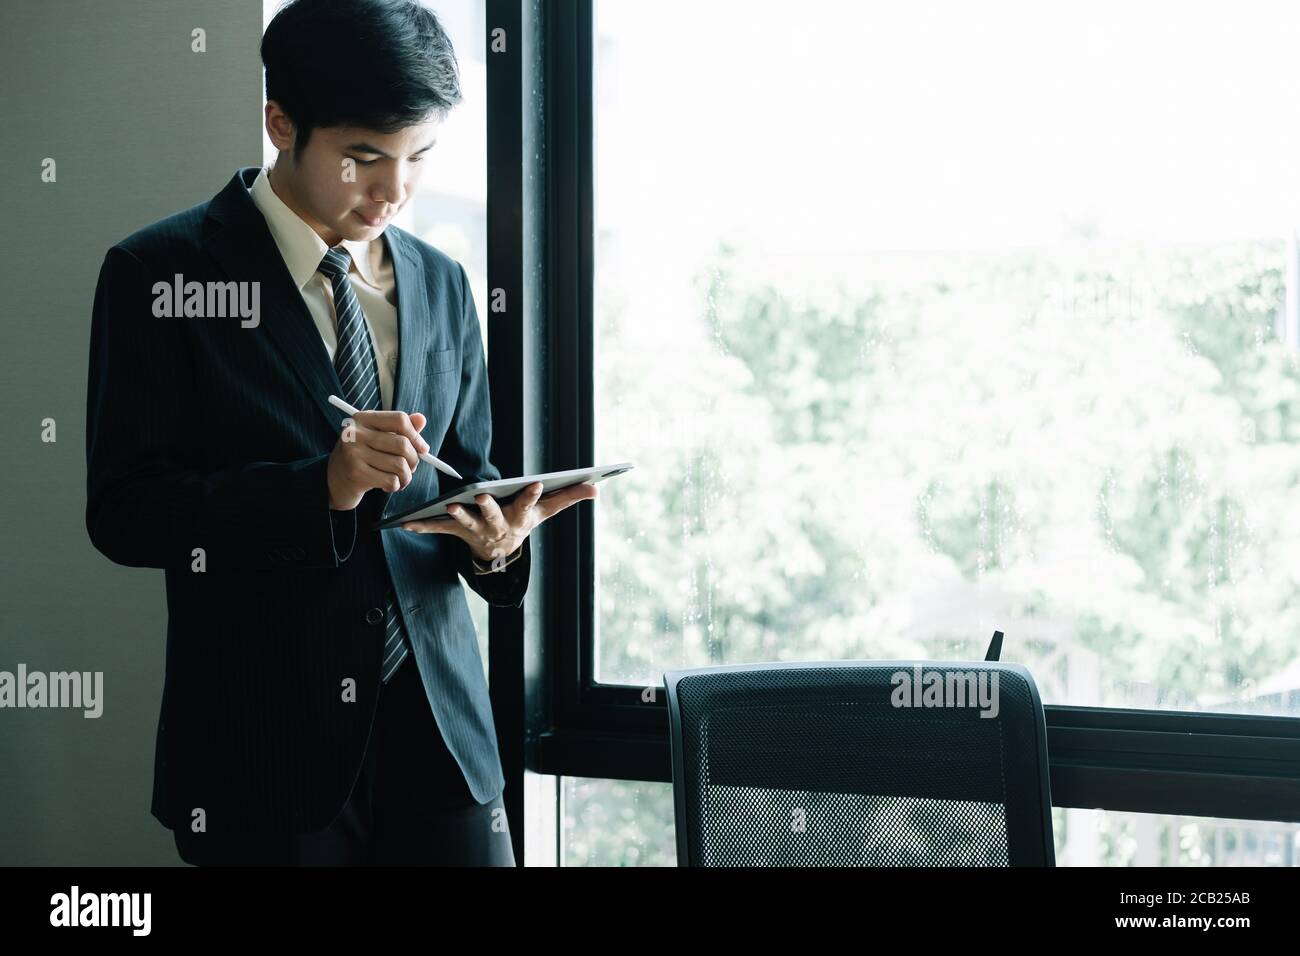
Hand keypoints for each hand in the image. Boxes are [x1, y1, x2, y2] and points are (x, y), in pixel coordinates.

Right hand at [327, 410, 428, 510]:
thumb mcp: (378, 438)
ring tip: (400, 479)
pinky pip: (391, 480)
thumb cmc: (362, 457)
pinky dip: (395, 486)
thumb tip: (421, 420)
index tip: (423, 449)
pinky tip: (386, 486)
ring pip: (400, 465)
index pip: (399, 419)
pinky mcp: (355, 474)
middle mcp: (355, 433)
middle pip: (402, 444)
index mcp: (362, 419)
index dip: (416, 436)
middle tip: (411, 468)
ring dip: (406, 476)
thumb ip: (399, 429)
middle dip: (414, 460)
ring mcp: (353, 453)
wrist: (334, 480)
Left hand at [399, 481, 597, 561]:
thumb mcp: (546, 512)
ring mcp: (475, 530)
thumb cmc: (523, 522)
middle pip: (492, 514)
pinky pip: (438, 528)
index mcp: (519, 517)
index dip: (531, 494)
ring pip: (465, 522)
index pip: (528, 504)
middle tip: (481, 495)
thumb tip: (597, 488)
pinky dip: (422, 526)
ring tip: (448, 505)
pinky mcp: (456, 531)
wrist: (500, 553)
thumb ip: (568, 497)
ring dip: (456, 514)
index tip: (535, 483)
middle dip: (487, 506)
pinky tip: (405, 523)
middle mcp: (497, 525)